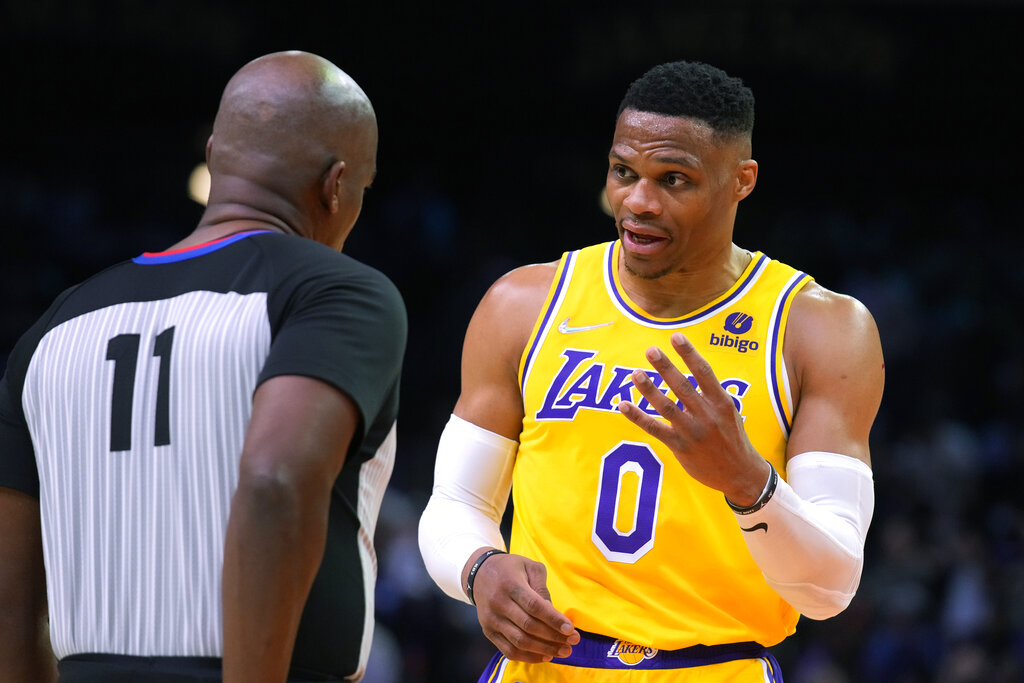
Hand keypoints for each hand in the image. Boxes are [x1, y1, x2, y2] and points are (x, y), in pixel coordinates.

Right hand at [471, 552, 579, 662]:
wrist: (479, 573)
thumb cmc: (510, 568)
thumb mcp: (529, 566)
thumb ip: (542, 586)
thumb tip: (552, 611)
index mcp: (510, 584)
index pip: (534, 606)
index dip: (553, 619)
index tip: (570, 629)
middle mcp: (498, 603)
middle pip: (528, 626)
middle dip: (553, 637)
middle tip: (573, 642)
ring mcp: (491, 620)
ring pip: (519, 641)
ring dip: (544, 650)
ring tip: (562, 651)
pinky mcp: (488, 631)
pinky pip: (508, 650)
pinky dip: (528, 657)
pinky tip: (544, 656)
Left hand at [618, 333, 770, 505]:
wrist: (740, 475)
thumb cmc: (732, 438)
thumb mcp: (729, 412)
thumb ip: (710, 394)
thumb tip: (688, 371)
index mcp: (722, 402)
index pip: (704, 372)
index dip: (688, 353)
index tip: (676, 336)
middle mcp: (708, 415)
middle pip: (682, 386)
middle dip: (665, 367)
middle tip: (650, 350)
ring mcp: (693, 432)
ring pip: (667, 407)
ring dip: (649, 389)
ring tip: (635, 373)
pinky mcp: (680, 447)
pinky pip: (655, 429)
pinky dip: (637, 417)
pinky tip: (623, 405)